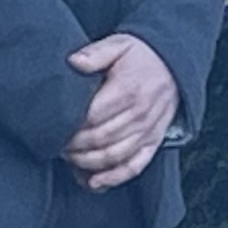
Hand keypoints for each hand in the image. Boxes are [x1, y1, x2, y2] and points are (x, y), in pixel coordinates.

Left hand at [64, 35, 179, 191]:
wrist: (174, 65)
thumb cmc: (141, 56)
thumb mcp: (119, 44)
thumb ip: (95, 53)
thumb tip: (72, 62)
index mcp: (128, 90)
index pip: (92, 116)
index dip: (71, 126)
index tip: (54, 127)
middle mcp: (140, 114)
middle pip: (100, 139)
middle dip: (74, 146)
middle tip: (55, 144)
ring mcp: (148, 131)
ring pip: (114, 156)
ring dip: (87, 162)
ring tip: (68, 158)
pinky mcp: (154, 142)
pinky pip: (135, 166)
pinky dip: (114, 178)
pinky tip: (93, 183)